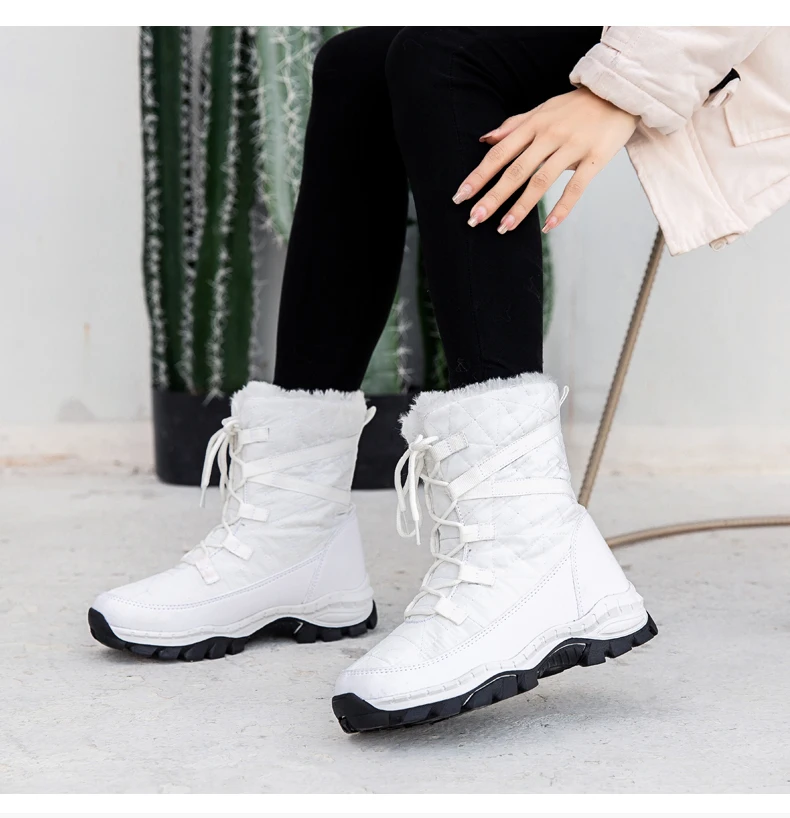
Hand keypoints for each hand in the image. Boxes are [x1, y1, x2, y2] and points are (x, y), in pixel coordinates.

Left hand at [453, 88, 637, 232]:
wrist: (620, 92)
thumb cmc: (576, 106)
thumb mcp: (542, 110)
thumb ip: (513, 126)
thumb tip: (484, 140)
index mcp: (533, 125)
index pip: (500, 154)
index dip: (479, 175)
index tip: (460, 196)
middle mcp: (550, 135)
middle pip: (516, 170)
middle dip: (494, 196)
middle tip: (475, 218)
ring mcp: (573, 147)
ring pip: (542, 180)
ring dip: (521, 207)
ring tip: (504, 227)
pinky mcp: (595, 157)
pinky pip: (576, 187)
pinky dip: (562, 208)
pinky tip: (548, 226)